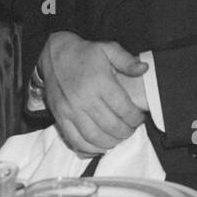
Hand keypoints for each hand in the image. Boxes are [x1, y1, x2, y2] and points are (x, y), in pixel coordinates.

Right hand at [38, 31, 149, 155]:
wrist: (53, 54)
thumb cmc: (84, 53)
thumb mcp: (108, 48)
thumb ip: (127, 60)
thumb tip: (144, 69)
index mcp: (99, 82)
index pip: (124, 109)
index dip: (135, 118)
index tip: (139, 118)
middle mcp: (84, 98)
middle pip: (111, 126)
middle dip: (126, 132)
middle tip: (130, 129)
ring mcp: (71, 110)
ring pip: (95, 137)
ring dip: (111, 142)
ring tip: (118, 137)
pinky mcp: (60, 117)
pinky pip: (75, 140)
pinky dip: (90, 148)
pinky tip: (100, 145)